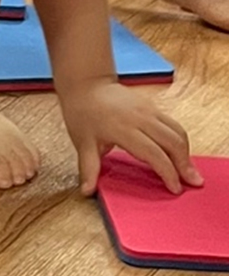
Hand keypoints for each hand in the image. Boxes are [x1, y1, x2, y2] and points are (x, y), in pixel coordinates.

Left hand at [58, 77, 200, 195]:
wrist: (87, 84)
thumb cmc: (82, 113)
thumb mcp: (82, 143)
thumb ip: (89, 169)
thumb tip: (87, 191)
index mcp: (124, 129)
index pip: (154, 154)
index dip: (167, 172)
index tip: (175, 188)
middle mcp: (141, 118)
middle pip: (173, 143)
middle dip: (185, 164)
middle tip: (192, 182)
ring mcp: (149, 110)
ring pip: (177, 132)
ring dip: (186, 152)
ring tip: (189, 170)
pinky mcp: (153, 106)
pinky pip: (173, 124)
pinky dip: (180, 140)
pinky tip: (180, 153)